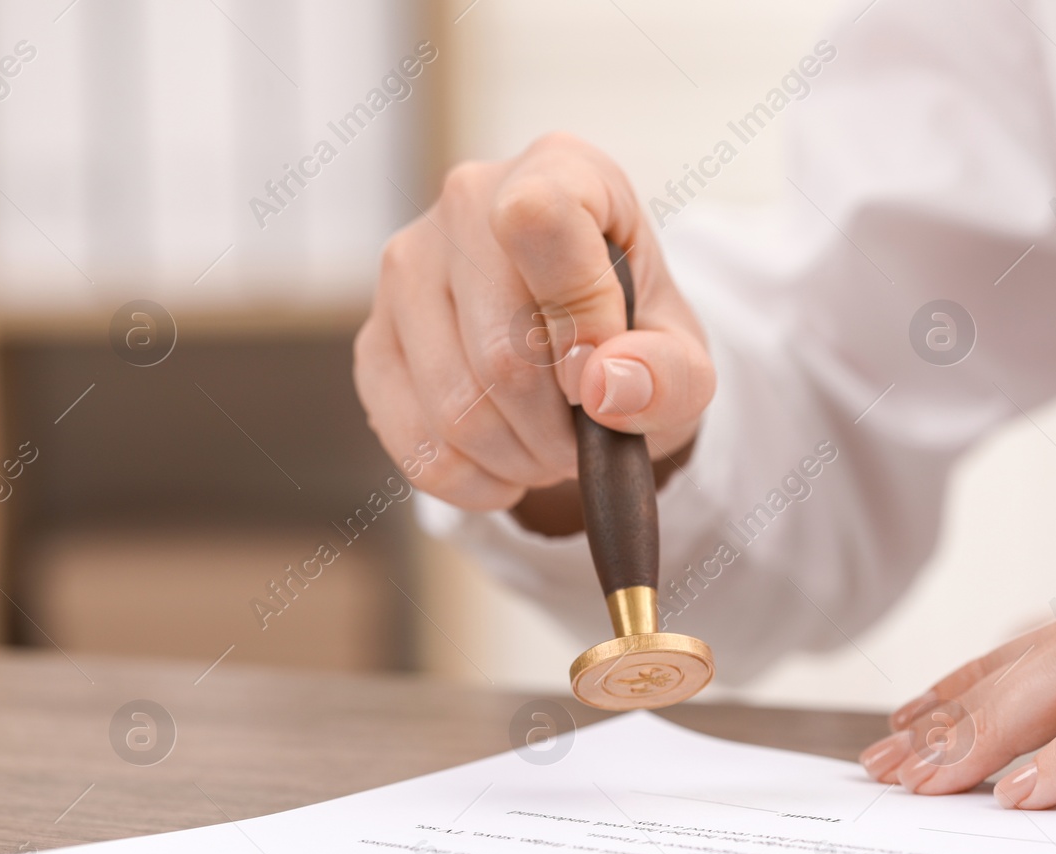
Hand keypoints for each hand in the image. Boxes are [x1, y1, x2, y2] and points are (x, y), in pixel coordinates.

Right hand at [354, 133, 713, 515]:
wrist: (583, 359)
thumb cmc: (634, 338)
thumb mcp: (682, 358)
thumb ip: (669, 373)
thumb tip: (602, 387)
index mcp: (560, 170)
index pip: (539, 221)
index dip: (577, 314)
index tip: (600, 370)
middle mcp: (468, 200)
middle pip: (501, 348)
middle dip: (559, 428)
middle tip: (586, 441)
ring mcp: (407, 268)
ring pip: (457, 406)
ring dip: (521, 458)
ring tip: (551, 448)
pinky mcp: (374, 341)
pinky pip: (415, 443)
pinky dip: (473, 481)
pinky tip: (505, 468)